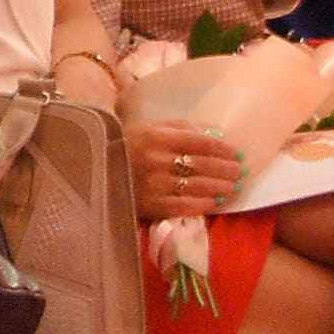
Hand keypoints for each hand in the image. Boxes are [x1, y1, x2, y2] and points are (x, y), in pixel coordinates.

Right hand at [127, 117, 244, 222]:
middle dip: (225, 169)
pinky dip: (202, 204)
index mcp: (155, 137)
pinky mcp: (150, 205)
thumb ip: (179, 127)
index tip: (236, 153)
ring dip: (219, 187)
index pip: (198, 142)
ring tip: (233, 187)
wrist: (94, 171)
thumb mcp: (148, 127)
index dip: (221, 149)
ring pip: (196, 186)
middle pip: (201, 165)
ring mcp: (153, 185)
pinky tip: (214, 203)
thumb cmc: (126, 145)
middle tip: (240, 172)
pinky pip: (183, 206)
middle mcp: (156, 160)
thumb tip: (212, 133)